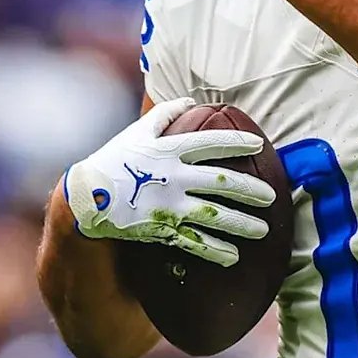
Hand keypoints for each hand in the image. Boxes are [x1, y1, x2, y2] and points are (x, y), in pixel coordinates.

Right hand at [63, 98, 277, 266]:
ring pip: (214, 216)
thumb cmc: (114, 160)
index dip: (237, 142)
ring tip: (263, 230)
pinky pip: (194, 242)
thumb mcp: (137, 131)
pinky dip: (215, 250)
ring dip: (241, 224)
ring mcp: (169, 206)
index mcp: (170, 150)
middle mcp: (174, 177)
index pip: (212, 143)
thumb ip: (165, 114)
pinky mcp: (162, 229)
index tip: (258, 145)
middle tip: (271, 197)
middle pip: (222, 183)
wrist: (86, 199)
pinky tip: (233, 256)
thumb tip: (190, 101)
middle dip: (250, 190)